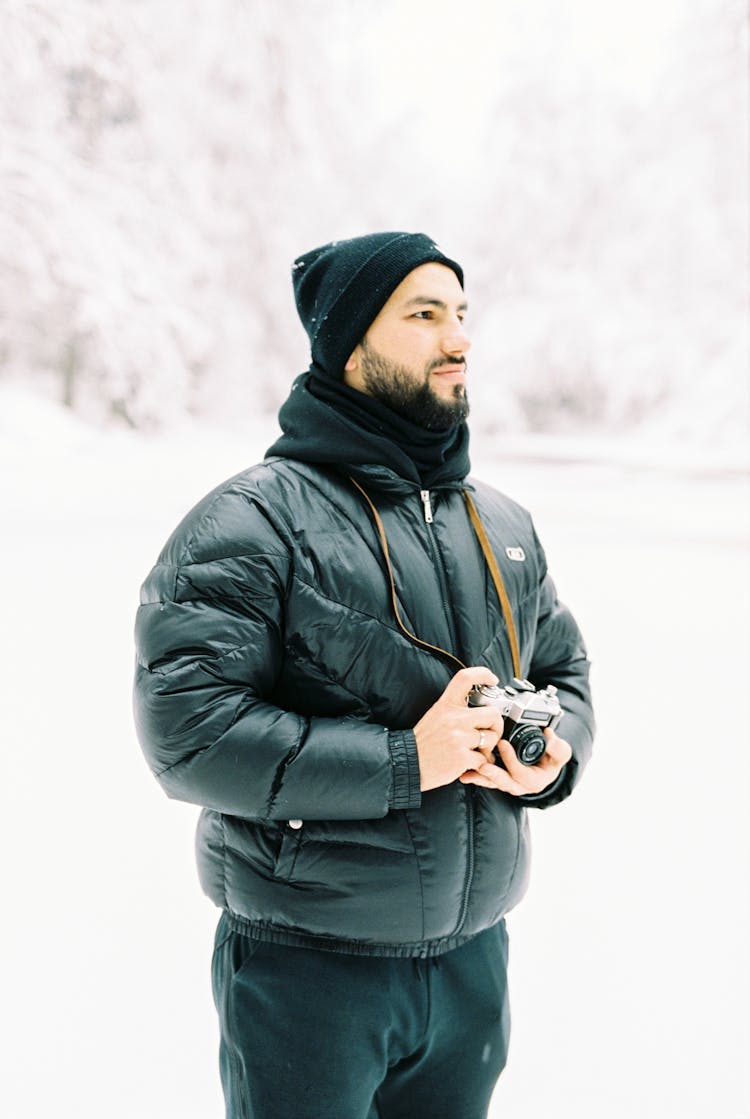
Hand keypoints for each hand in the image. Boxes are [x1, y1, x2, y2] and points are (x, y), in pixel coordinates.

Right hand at [414, 667, 503, 791]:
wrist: (407, 763)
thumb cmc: (423, 743)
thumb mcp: (435, 716)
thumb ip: (456, 710)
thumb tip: (479, 710)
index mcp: (445, 705)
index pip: (465, 678)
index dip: (483, 674)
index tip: (492, 679)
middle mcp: (453, 718)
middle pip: (492, 713)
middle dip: (496, 726)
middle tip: (490, 734)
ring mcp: (458, 737)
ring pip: (491, 738)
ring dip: (488, 748)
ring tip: (475, 752)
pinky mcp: (461, 757)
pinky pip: (483, 759)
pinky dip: (479, 764)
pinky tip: (468, 764)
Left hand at [460, 726, 571, 795]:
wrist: (546, 762)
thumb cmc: (553, 758)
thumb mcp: (561, 752)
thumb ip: (557, 747)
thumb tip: (549, 736)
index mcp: (535, 781)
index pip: (521, 774)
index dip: (512, 760)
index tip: (503, 743)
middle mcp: (520, 786)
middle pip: (504, 782)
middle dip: (492, 774)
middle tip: (481, 764)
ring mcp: (508, 783)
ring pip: (493, 783)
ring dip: (480, 777)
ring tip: (468, 772)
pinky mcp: (498, 778)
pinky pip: (486, 780)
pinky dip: (475, 776)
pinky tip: (464, 774)